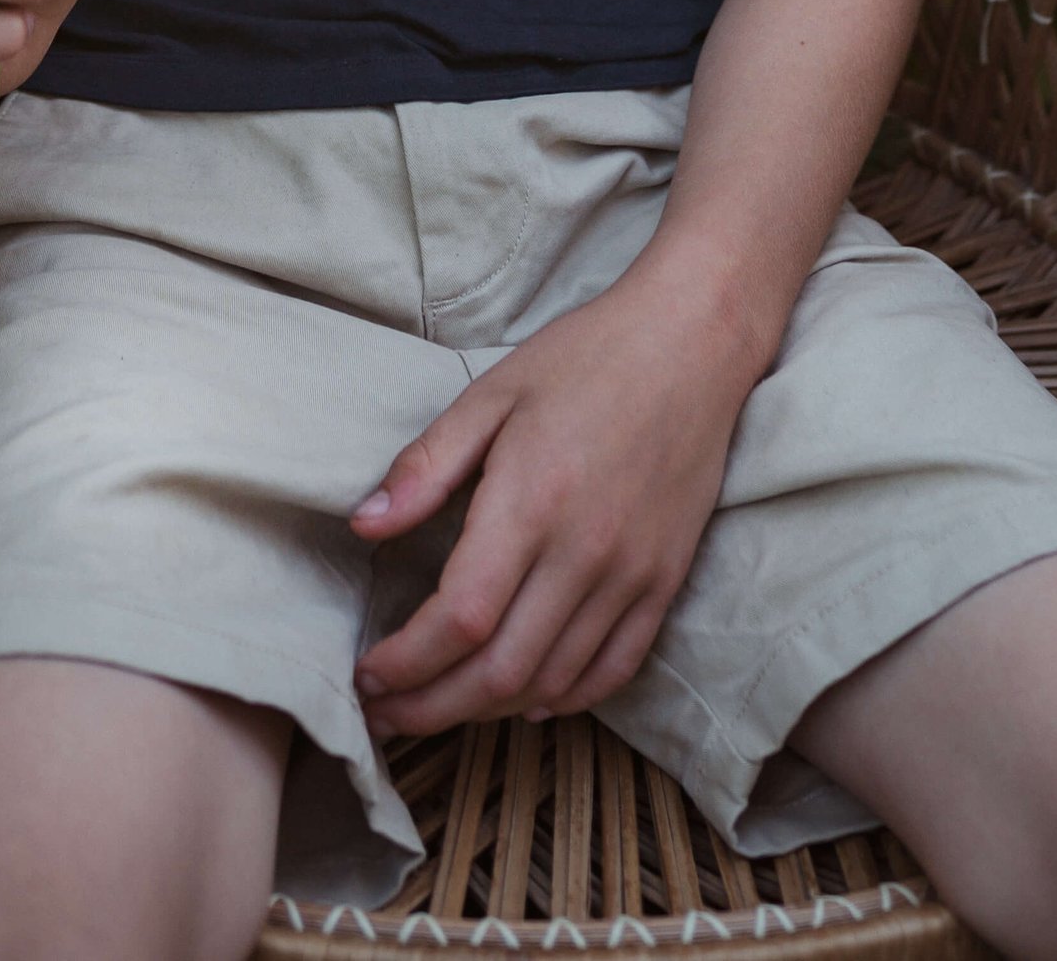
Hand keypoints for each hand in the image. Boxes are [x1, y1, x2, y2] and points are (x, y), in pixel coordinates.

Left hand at [349, 269, 755, 733]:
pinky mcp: (665, 582)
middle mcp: (584, 552)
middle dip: (432, 707)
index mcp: (531, 502)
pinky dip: (564, 699)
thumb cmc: (586, 358)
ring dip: (487, 710)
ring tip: (441, 705)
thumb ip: (426, 466)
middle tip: (386, 713)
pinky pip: (613, 670)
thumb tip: (364, 526)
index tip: (367, 675)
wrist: (693, 343)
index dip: (406, 664)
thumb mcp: (492, 393)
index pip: (460, 619)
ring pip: (552, 682)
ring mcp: (632, 574)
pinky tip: (527, 699)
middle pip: (500, 671)